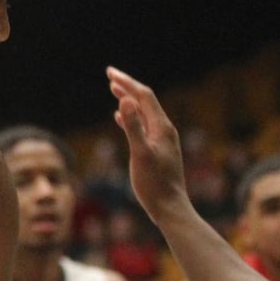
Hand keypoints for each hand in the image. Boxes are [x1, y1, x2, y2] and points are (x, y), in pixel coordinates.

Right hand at [105, 66, 188, 219]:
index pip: (143, 96)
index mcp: (161, 127)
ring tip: (114, 90)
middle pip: (145, 101)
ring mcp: (162, 140)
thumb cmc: (154, 184)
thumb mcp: (140, 154)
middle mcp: (164, 129)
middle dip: (127, 86)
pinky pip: (142, 125)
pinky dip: (130, 117)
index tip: (109, 72)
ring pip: (143, 112)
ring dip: (128, 100)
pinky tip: (119, 119)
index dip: (127, 82)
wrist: (170, 208)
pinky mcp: (157, 150)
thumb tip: (125, 101)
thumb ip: (133, 127)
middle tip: (109, 74)